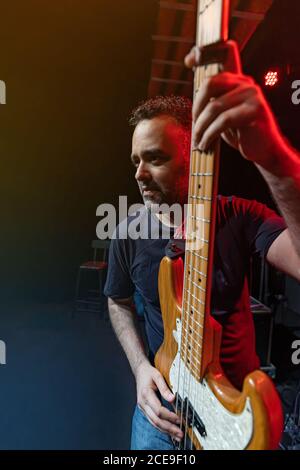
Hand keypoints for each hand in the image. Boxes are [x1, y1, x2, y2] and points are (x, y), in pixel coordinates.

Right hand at [135, 361, 183, 441]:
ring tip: (177, 436)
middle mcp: (142, 403)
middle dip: (169, 428)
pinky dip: (161, 428)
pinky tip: (169, 431)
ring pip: (154, 423)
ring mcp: (142, 408)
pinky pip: (152, 421)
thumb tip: (173, 399)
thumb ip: (165, 388)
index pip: (158, 410)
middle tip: (180, 434)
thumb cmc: (149, 373)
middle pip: (156, 420)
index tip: (180, 419)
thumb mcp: (157, 376)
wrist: (140, 371)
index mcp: (146, 394)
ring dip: (166, 431)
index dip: (169, 416)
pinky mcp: (144, 410)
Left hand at [185, 45, 286, 172]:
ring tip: (198, 141)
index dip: (204, 53)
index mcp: (238, 81)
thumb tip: (194, 100)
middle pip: (210, 84)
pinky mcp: (254, 110)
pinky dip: (210, 134)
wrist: (264, 150)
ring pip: (214, 107)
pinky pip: (223, 121)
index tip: (188, 60)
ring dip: (201, 127)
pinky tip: (205, 144)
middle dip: (196, 107)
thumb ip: (213, 103)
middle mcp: (245, 83)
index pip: (224, 54)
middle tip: (194, 126)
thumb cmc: (242, 133)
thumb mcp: (224, 115)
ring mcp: (252, 95)